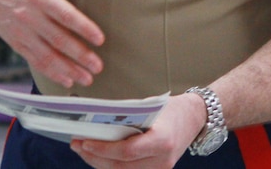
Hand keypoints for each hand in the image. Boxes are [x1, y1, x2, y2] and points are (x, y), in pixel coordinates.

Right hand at [0, 0, 103, 87]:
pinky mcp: (16, 43)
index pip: (65, 15)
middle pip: (58, 39)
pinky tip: (67, 80)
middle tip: (98, 66)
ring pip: (48, 55)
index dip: (83, 28)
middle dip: (80, 55)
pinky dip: (51, 73)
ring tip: (87, 79)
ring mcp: (22, 32)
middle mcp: (30, 16)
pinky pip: (35, 61)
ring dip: (68, 69)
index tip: (100, 39)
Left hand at [69, 92, 206, 167]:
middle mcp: (163, 160)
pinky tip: (98, 156)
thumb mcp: (147, 107)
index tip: (83, 141)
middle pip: (122, 166)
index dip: (102, 149)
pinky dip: (112, 166)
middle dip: (95, 157)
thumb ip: (125, 117)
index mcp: (162, 140)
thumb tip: (93, 122)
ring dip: (100, 163)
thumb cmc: (168, 109)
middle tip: (76, 144)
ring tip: (83, 150)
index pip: (127, 152)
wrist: (193, 118)